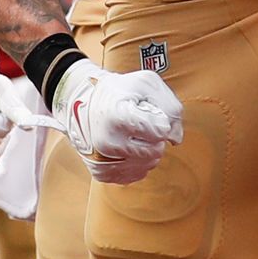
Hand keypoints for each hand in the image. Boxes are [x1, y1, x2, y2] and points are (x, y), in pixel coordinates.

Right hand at [50, 62, 184, 184]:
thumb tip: (174, 138)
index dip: (160, 119)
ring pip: (149, 164)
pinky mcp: (102, 173)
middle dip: (155, 136)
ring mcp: (103, 161)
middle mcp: (108, 142)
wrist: (83, 103)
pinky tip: (126, 147)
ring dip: (148, 149)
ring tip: (132, 134)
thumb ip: (170, 107)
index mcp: (118, 116)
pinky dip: (137, 161)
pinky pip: (137, 174)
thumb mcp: (147, 84)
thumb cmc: (118, 92)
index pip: (161, 130)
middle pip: (157, 150)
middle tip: (140, 123)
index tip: (147, 112)